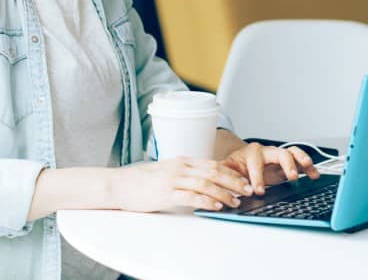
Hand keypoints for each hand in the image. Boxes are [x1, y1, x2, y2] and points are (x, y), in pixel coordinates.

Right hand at [112, 157, 254, 211]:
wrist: (120, 184)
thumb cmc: (142, 180)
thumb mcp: (166, 171)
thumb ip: (184, 174)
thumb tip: (203, 181)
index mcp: (182, 161)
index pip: (212, 164)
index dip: (230, 172)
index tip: (243, 180)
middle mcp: (180, 167)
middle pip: (213, 172)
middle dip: (233, 181)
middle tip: (247, 189)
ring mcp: (173, 179)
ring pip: (205, 184)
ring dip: (223, 193)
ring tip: (235, 201)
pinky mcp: (166, 193)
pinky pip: (191, 196)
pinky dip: (206, 201)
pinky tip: (216, 206)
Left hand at [220, 143, 319, 195]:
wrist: (241, 159)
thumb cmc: (234, 166)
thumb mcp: (226, 169)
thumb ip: (223, 173)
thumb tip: (214, 179)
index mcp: (250, 154)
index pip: (255, 162)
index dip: (257, 176)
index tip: (258, 190)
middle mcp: (266, 152)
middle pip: (278, 152)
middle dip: (285, 164)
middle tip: (290, 177)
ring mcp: (277, 156)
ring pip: (292, 152)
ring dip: (300, 160)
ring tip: (307, 168)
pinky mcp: (287, 162)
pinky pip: (299, 160)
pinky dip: (308, 166)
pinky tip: (314, 175)